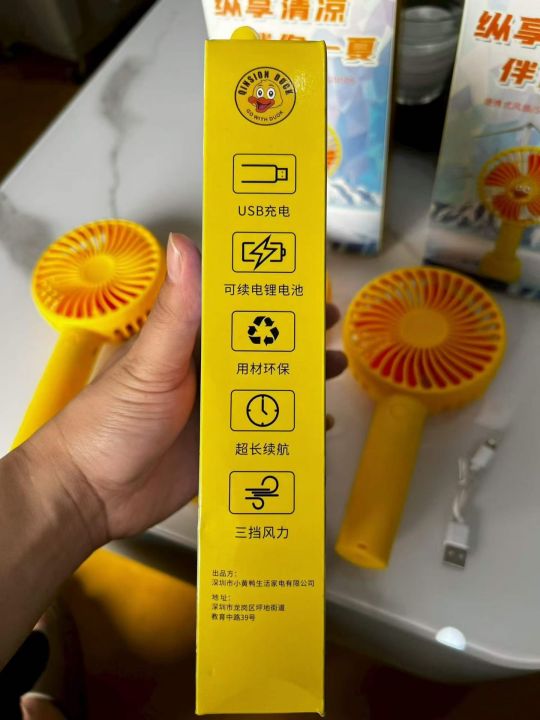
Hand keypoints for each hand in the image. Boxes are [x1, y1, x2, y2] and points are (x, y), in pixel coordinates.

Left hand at [21, 233, 345, 547]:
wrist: (90, 495)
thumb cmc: (107, 422)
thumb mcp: (150, 363)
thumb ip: (176, 312)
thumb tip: (184, 244)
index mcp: (186, 341)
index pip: (235, 305)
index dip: (269, 289)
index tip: (303, 276)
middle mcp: (205, 371)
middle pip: (260, 346)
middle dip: (296, 333)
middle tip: (329, 321)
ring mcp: (217, 410)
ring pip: (269, 387)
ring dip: (300, 377)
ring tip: (333, 368)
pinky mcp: (224, 447)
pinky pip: (267, 432)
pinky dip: (293, 427)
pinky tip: (317, 425)